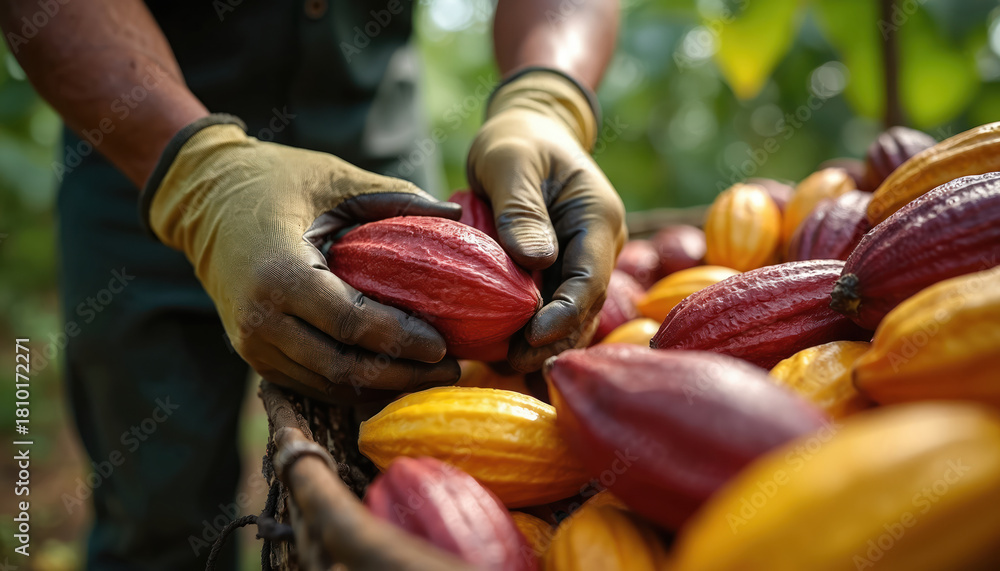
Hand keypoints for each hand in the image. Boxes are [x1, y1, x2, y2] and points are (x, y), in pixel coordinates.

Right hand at [145, 118, 461, 401]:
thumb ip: (395, 199)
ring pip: (329, 386)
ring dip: (382, 388)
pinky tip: (393, 376)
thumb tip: (455, 214)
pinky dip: (354, 386)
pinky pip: (312, 384)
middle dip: (402, 376)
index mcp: (280, 275)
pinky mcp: (254, 356)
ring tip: (430, 377)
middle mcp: (261, 320)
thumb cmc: (274, 182)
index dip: (401, 340)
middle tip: (451, 369)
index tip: (443, 345)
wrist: (202, 201)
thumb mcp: (335, 179)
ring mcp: (253, 345)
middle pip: (343, 368)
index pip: (352, 324)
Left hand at [467, 71, 626, 371]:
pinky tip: (500, 350)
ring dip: (540, 344)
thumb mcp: (509, 162)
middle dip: (549, 342)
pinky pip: (552, 309)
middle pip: (583, 309)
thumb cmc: (515, 141)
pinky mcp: (562, 271)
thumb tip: (535, 260)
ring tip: (500, 364)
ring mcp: (583, 262)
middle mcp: (600, 247)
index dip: (563, 316)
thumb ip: (521, 208)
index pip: (588, 280)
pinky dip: (530, 332)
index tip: (529, 339)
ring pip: (570, 317)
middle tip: (507, 364)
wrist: (529, 130)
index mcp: (597, 219)